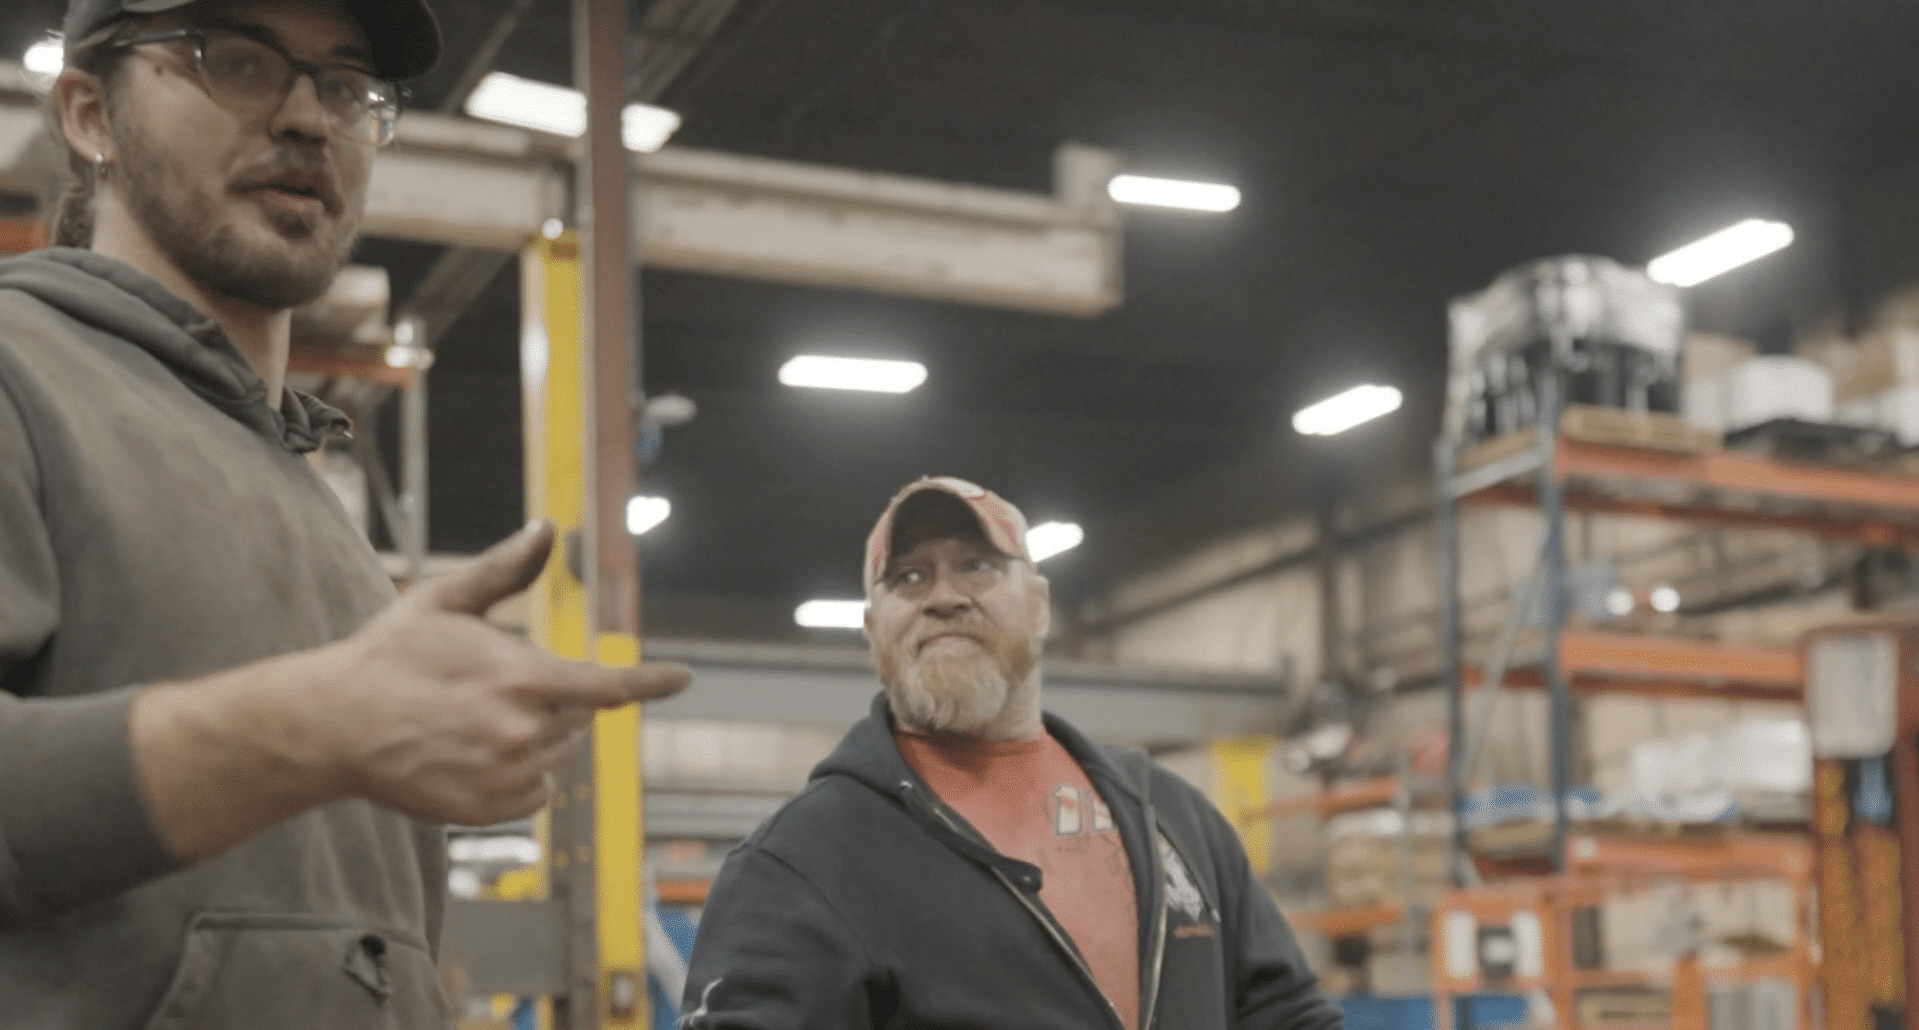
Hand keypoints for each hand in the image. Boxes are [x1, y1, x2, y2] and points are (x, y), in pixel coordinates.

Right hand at [309, 520, 689, 825]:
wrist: (333, 726)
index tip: (683, 678)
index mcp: (523, 679)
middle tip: (493, 688)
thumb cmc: (390, 656)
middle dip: (553, 699)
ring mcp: (507, 777)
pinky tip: (473, 755)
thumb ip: (506, 570)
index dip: (650, 682)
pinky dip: (520, 775)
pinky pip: (536, 792)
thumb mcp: (446, 601)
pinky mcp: (490, 811)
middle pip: (578, 717)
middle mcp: (524, 733)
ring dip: (537, 737)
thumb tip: (546, 528)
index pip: (608, 686)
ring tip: (473, 721)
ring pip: (558, 755)